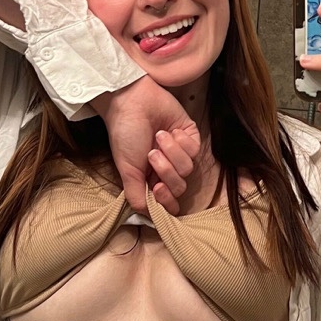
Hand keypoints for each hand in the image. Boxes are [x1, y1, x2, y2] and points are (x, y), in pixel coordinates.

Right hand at [91, 75, 200, 213]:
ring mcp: (179, 152)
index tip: (158, 188)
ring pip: (188, 168)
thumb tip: (150, 218)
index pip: (169, 202)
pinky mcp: (190, 136)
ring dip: (172, 151)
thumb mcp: (127, 170)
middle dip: (166, 170)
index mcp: (150, 178)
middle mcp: (167, 168)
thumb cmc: (125, 135)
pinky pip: (195, 150)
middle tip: (151, 153)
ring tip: (158, 137)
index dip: (167, 199)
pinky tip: (169, 130)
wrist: (132, 102)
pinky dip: (181, 140)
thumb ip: (137, 197)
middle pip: (180, 186)